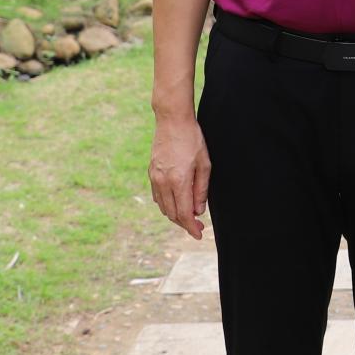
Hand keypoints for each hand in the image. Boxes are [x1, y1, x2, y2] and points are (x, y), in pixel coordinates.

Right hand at [149, 118, 211, 239]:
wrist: (172, 120)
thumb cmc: (192, 139)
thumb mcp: (204, 164)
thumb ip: (201, 189)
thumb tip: (198, 211)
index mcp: (178, 181)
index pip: (184, 214)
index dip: (191, 228)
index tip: (199, 234)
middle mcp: (163, 182)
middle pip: (172, 214)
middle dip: (185, 224)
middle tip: (197, 225)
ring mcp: (154, 178)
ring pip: (163, 207)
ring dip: (175, 215)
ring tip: (188, 214)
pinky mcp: (151, 172)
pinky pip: (157, 197)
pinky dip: (166, 204)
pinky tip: (176, 201)